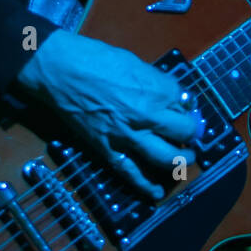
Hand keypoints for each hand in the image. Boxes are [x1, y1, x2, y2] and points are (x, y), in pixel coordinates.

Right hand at [14, 30, 202, 201]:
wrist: (59, 70)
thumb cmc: (95, 58)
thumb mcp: (134, 62)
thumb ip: (156, 82)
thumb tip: (173, 95)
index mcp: (155, 90)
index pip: (185, 103)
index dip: (188, 105)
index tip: (185, 106)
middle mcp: (147, 116)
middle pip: (183, 131)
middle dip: (191, 132)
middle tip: (190, 133)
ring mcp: (127, 136)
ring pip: (165, 157)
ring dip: (182, 160)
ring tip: (188, 159)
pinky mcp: (107, 149)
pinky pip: (130, 172)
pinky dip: (145, 185)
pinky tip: (156, 192)